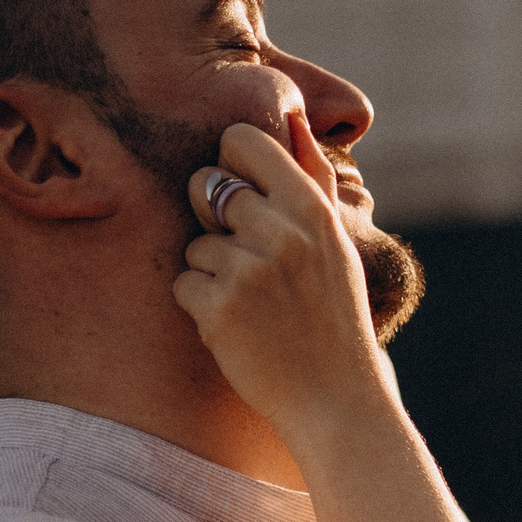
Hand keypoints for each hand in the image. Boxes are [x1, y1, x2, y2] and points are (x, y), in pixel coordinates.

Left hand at [171, 118, 394, 430]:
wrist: (338, 401)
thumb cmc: (334, 318)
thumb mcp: (337, 244)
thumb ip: (313, 180)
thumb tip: (294, 120)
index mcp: (311, 209)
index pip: (242, 140)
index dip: (232, 165)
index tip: (244, 196)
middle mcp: (280, 232)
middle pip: (204, 185)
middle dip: (214, 219)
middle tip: (247, 260)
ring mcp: (247, 271)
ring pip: (194, 241)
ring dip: (213, 272)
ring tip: (254, 306)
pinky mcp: (218, 309)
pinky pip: (183, 284)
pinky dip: (202, 308)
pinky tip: (239, 329)